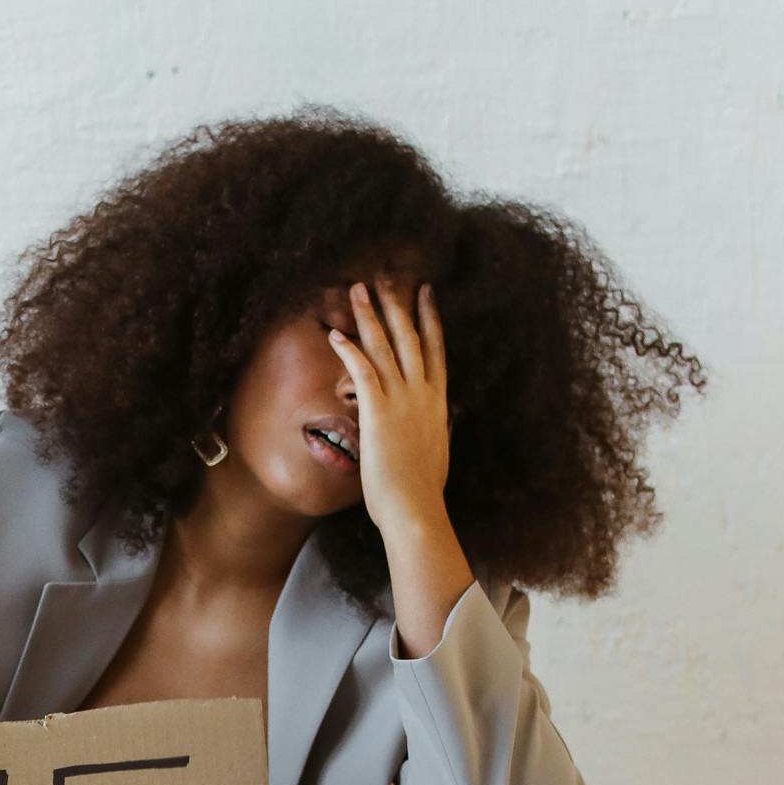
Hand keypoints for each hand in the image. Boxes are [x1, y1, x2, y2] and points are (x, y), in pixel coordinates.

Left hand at [327, 277, 449, 531]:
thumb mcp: (439, 453)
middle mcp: (423, 394)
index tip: (425, 293)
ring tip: (356, 290)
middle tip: (387, 275)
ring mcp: (402, 401)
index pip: (435, 349)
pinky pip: (363, 371)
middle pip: (410, 337)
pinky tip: (336, 333)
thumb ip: (440, 430)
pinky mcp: (379, 412)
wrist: (416, 509)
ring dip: (369, 316)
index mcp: (438, 402)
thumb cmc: (423, 491)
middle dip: (397, 303)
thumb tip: (447, 420)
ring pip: (385, 346)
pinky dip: (350, 350)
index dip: (429, 318)